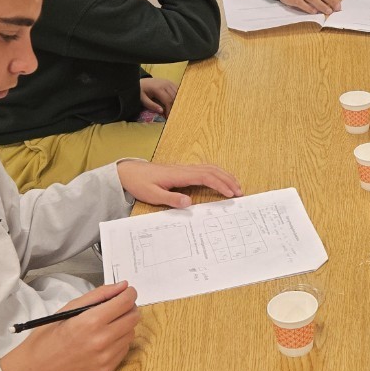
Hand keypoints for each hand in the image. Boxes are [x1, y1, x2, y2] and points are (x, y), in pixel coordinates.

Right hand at [0, 281, 140, 370]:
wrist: (37, 368)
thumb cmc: (50, 336)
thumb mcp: (69, 308)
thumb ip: (99, 295)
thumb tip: (122, 286)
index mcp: (91, 322)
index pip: (125, 302)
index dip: (129, 293)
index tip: (127, 292)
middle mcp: (101, 340)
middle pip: (133, 317)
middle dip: (129, 308)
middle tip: (118, 307)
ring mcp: (105, 357)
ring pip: (131, 333)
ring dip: (124, 325)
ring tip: (107, 326)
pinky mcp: (106, 369)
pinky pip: (124, 349)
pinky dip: (119, 342)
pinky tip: (103, 341)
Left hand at [116, 160, 243, 206]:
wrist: (128, 172)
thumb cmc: (139, 183)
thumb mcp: (152, 195)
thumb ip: (171, 199)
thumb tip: (189, 202)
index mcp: (180, 175)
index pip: (206, 177)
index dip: (220, 185)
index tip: (231, 194)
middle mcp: (185, 169)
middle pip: (212, 170)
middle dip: (228, 180)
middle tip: (240, 192)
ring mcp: (184, 168)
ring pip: (210, 168)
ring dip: (224, 176)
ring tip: (236, 186)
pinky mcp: (183, 171)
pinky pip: (205, 169)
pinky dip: (217, 173)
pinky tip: (221, 180)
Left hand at [139, 77, 177, 116]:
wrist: (141, 81)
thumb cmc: (141, 91)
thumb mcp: (143, 99)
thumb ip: (151, 105)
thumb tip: (161, 111)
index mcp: (158, 89)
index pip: (168, 100)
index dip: (169, 109)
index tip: (168, 117)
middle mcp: (165, 84)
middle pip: (174, 97)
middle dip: (174, 107)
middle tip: (173, 115)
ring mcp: (168, 82)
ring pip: (177, 93)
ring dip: (177, 102)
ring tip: (175, 110)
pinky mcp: (170, 82)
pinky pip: (177, 90)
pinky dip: (178, 97)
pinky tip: (177, 103)